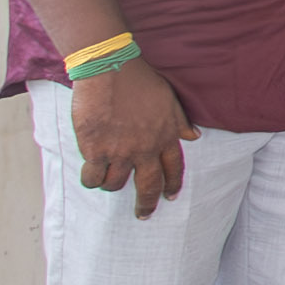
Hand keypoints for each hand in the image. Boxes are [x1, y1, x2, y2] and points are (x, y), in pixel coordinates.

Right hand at [71, 62, 198, 218]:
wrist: (109, 69)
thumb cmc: (138, 79)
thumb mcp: (168, 99)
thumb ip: (179, 121)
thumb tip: (193, 137)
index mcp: (165, 136)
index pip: (174, 169)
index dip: (173, 185)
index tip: (171, 197)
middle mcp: (145, 149)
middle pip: (148, 186)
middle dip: (147, 204)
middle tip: (144, 214)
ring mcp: (119, 152)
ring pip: (116, 184)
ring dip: (112, 185)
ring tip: (107, 181)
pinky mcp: (95, 150)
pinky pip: (92, 177)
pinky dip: (91, 180)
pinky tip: (91, 177)